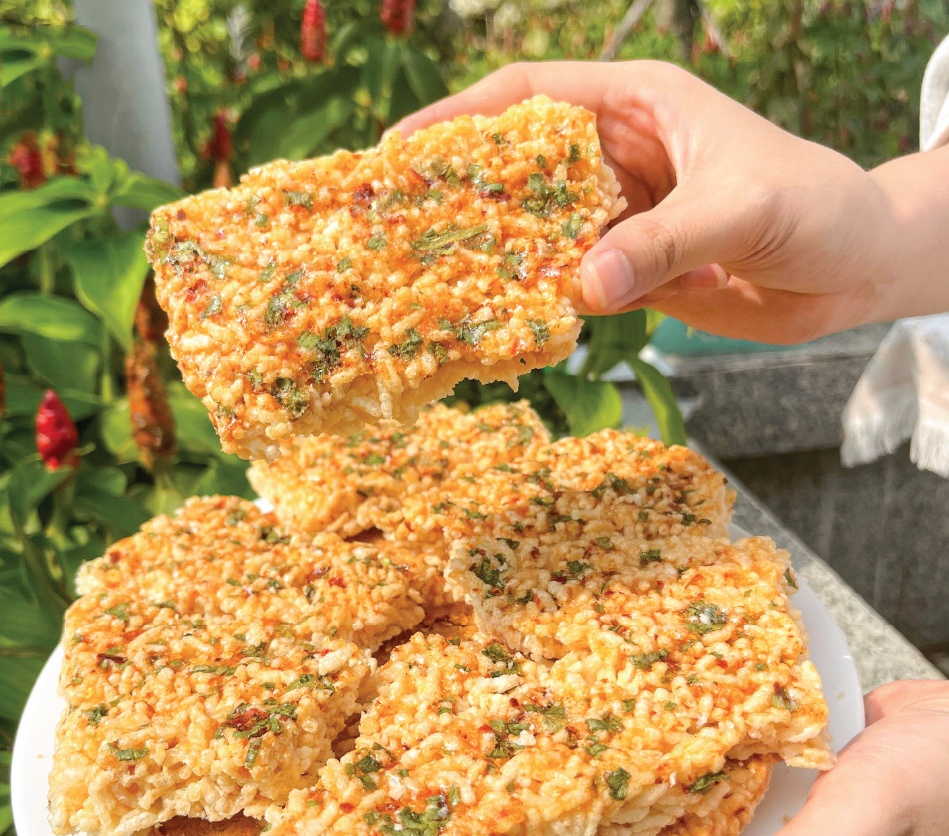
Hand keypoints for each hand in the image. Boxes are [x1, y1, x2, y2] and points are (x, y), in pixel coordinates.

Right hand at [393, 61, 945, 342]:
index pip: (529, 99)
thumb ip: (666, 241)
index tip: (401, 149)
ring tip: (432, 279)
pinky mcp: (630, 269)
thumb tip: (581, 287)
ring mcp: (620, 216)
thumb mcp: (745, 206)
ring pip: (537, 230)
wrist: (856, 268)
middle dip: (461, 191)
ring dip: (494, 254)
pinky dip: (536, 299)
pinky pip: (568, 281)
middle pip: (518, 167)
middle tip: (398, 225)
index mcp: (638, 105)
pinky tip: (500, 316)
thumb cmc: (817, 207)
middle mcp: (618, 156)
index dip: (459, 118)